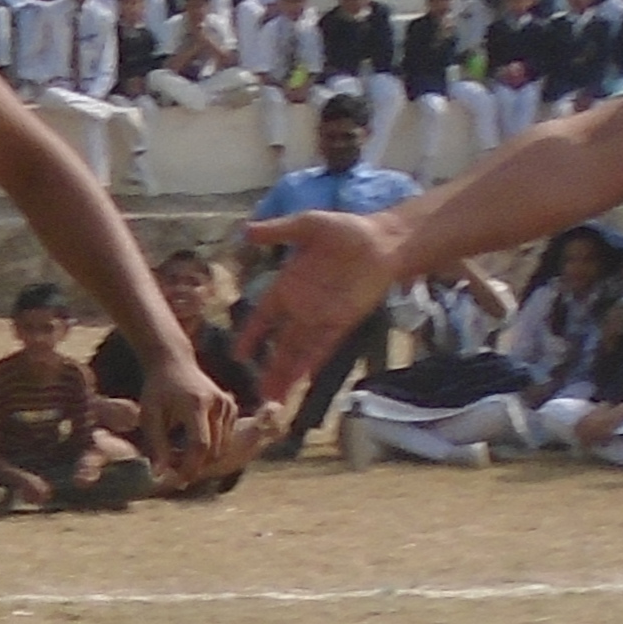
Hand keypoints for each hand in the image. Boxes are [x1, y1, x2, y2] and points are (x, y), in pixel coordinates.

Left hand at [133, 350, 240, 490]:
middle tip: (174, 470)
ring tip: (180, 457)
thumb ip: (156, 446)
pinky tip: (191, 445)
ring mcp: (228, 405)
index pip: (199, 445)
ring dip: (203, 459)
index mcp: (196, 404)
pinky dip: (210, 448)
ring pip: (221, 448)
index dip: (190, 467)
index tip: (177, 481)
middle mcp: (217, 404)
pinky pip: (225, 439)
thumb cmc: (157, 391)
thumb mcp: (150, 417)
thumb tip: (160, 475)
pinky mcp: (232, 408)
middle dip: (195, 466)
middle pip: (213, 449)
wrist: (174, 363)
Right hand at [231, 204, 421, 402]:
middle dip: (270, 369)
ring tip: (275, 398)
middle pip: (281, 345)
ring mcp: (322, 318)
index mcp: (288, 286)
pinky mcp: (342, 323)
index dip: (251, 336)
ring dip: (288, 375)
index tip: (238, 355)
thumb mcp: (307, 225)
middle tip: (257, 393)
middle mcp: (302, 308)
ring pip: (300, 353)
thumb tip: (244, 231)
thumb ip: (276, 231)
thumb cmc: (346, 230)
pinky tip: (303, 382)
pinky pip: (324, 348)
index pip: (263, 318)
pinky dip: (313, 364)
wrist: (384, 240)